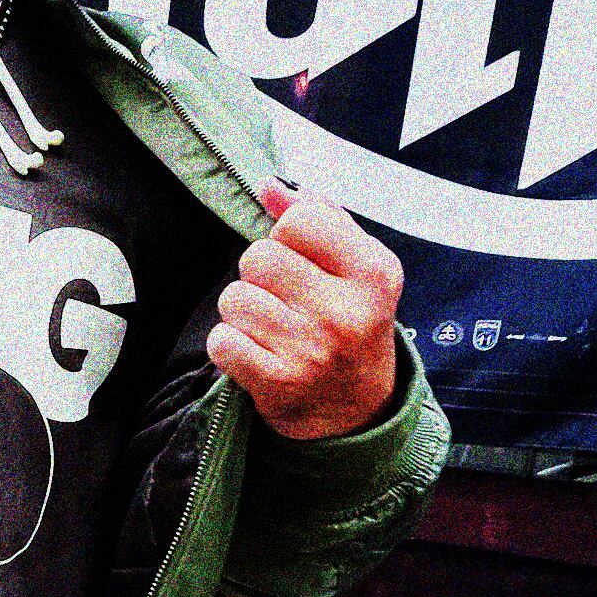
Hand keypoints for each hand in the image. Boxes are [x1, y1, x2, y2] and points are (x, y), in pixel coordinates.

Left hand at [206, 178, 401, 440]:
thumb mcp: (355, 267)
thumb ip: (317, 217)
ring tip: (270, 328)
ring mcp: (312, 351)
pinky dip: (229, 346)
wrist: (358, 411)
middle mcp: (347, 313)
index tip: (302, 260)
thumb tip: (269, 185)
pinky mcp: (279, 384)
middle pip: (258, 257)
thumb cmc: (350, 324)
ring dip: (242, 311)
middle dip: (260, 275)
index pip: (299, 221)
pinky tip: (256, 353)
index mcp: (374, 274)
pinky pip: (222, 341)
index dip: (287, 236)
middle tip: (284, 300)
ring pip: (235, 298)